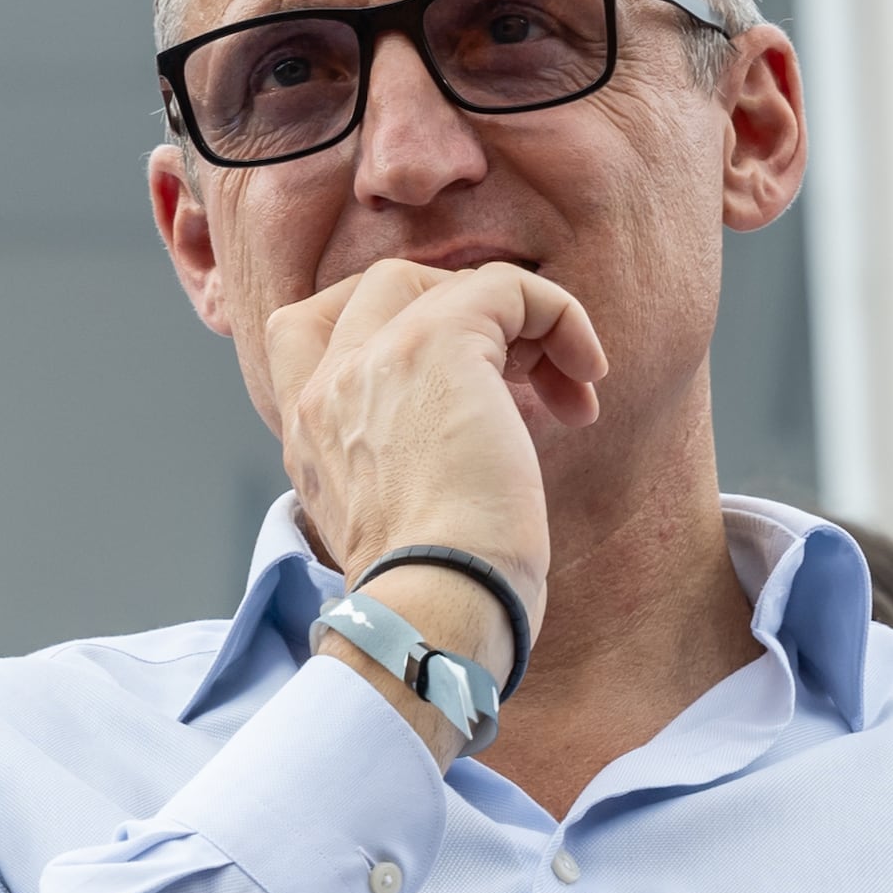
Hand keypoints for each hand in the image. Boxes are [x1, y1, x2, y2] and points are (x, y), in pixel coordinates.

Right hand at [261, 260, 601, 679]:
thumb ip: (395, 472)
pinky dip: (558, 314)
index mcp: (306, 433)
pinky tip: (587, 375)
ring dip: (512, 321)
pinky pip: (506, 286)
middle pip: (378, 290)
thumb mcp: (391, 526)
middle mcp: (324, 386)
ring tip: (561, 385)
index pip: (308, 332)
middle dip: (455, 316)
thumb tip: (455, 452)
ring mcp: (372, 357)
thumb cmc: (434, 596)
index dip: (388, 331)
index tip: (457, 382)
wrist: (436, 608)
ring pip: (440, 283)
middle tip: (515, 376)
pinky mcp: (436, 342)